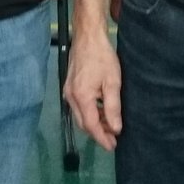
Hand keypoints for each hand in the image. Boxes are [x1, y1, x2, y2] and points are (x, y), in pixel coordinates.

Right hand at [62, 33, 122, 151]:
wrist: (87, 37)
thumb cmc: (102, 57)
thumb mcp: (112, 83)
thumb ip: (113, 107)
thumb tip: (116, 128)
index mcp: (81, 97)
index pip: (91, 125)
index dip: (102, 138)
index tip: (113, 146)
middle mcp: (70, 97)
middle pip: (83, 124)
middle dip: (98, 133)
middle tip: (113, 139)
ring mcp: (67, 91)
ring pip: (80, 116)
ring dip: (94, 124)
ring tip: (109, 127)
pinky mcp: (69, 86)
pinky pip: (78, 107)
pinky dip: (89, 113)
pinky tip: (100, 112)